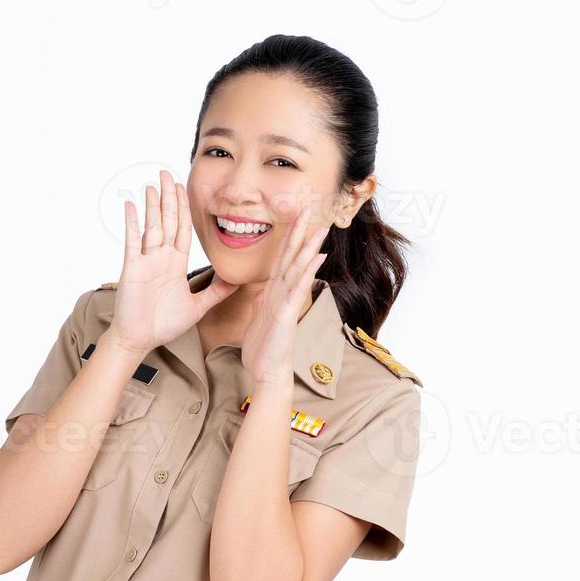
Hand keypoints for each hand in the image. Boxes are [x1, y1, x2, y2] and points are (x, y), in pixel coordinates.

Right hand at [105, 169, 237, 357]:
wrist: (140, 340)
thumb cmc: (164, 325)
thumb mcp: (198, 307)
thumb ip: (217, 292)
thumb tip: (239, 280)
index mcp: (176, 264)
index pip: (183, 229)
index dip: (185, 208)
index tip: (185, 188)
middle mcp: (161, 258)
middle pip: (167, 220)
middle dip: (169, 197)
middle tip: (168, 174)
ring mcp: (146, 261)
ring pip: (152, 226)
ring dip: (152, 204)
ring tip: (153, 183)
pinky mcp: (132, 268)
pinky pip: (132, 241)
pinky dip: (132, 223)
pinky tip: (132, 205)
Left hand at [240, 204, 329, 385]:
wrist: (266, 373)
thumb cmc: (263, 349)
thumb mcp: (258, 318)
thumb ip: (261, 301)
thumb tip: (261, 291)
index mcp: (275, 293)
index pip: (282, 258)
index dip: (288, 236)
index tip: (294, 216)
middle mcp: (284, 294)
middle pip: (294, 257)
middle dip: (302, 232)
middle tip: (311, 208)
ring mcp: (288, 303)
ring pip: (299, 269)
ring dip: (310, 246)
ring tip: (321, 226)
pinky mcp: (287, 314)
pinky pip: (296, 289)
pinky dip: (306, 271)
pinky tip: (316, 257)